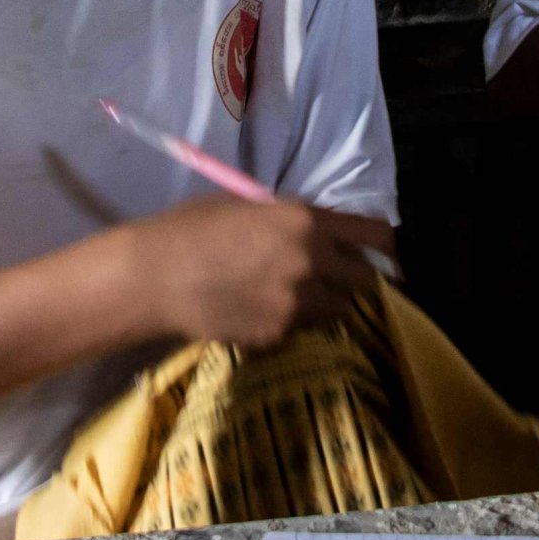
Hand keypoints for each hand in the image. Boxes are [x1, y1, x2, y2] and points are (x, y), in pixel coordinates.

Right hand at [124, 194, 381, 347]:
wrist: (154, 276)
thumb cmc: (192, 228)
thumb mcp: (247, 206)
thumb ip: (290, 218)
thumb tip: (320, 230)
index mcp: (305, 220)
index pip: (374, 235)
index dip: (384, 247)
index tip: (384, 256)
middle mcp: (311, 260)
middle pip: (365, 278)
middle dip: (356, 279)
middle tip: (341, 280)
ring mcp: (297, 302)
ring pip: (339, 309)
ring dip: (328, 304)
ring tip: (299, 298)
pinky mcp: (279, 333)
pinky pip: (303, 329)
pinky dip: (294, 323)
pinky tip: (264, 312)